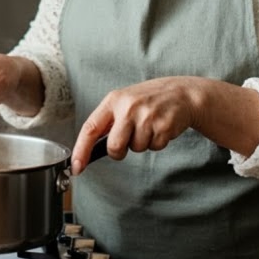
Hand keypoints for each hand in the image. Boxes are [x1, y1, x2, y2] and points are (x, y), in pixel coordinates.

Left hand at [70, 77, 197, 174]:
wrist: (181, 92)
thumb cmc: (148, 100)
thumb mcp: (124, 101)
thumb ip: (109, 121)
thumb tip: (90, 148)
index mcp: (114, 100)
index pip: (91, 128)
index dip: (81, 150)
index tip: (76, 166)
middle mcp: (128, 107)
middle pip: (114, 147)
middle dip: (120, 151)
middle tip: (129, 139)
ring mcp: (147, 116)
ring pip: (137, 149)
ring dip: (142, 142)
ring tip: (149, 125)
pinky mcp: (164, 125)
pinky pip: (154, 147)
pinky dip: (157, 142)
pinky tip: (160, 127)